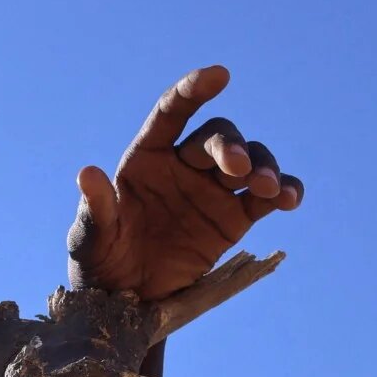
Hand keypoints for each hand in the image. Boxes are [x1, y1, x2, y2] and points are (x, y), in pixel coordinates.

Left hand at [68, 65, 304, 300]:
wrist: (126, 300)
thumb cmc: (101, 260)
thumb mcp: (90, 238)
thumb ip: (95, 208)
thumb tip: (88, 173)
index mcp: (146, 158)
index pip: (171, 112)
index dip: (194, 91)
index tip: (219, 76)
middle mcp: (183, 165)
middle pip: (217, 138)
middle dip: (230, 147)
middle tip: (236, 169)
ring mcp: (212, 189)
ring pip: (249, 161)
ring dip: (262, 166)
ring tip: (265, 188)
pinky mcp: (235, 217)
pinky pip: (266, 196)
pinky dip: (283, 191)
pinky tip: (288, 198)